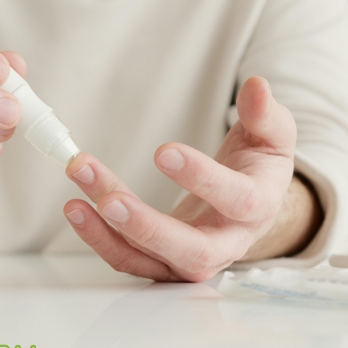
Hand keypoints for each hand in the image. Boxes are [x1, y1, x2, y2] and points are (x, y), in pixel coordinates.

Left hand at [63, 76, 320, 281]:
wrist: (250, 208)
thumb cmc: (259, 167)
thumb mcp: (273, 137)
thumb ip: (264, 114)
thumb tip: (256, 85)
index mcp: (257, 209)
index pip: (235, 200)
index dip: (201, 177)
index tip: (163, 150)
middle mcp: (226, 244)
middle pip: (190, 251)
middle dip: (146, 227)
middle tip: (109, 201)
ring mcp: (191, 259)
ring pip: (149, 259)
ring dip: (108, 234)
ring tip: (75, 203)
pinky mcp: (163, 262)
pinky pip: (129, 259)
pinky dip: (100, 238)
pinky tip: (76, 207)